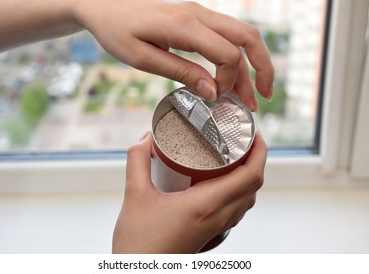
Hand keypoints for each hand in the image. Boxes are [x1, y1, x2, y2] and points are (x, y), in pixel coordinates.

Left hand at [74, 0, 273, 109]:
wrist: (103, 5)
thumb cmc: (116, 31)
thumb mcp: (143, 59)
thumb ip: (180, 73)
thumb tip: (213, 91)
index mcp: (184, 25)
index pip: (227, 53)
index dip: (228, 80)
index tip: (216, 99)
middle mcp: (198, 14)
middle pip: (248, 37)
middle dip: (262, 68)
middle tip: (263, 98)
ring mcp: (199, 13)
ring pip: (241, 35)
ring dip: (251, 64)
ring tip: (252, 95)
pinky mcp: (195, 17)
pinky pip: (225, 35)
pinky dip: (236, 56)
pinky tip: (233, 76)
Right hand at [112, 131, 266, 252]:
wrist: (141, 271)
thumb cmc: (139, 241)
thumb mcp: (134, 194)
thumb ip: (138, 160)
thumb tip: (146, 138)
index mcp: (207, 204)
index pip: (251, 175)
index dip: (260, 151)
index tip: (254, 133)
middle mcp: (219, 216)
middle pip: (254, 185)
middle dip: (257, 158)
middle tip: (244, 139)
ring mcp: (217, 227)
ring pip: (248, 198)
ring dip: (249, 175)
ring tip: (236, 156)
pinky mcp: (211, 232)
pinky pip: (237, 208)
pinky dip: (239, 190)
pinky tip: (222, 182)